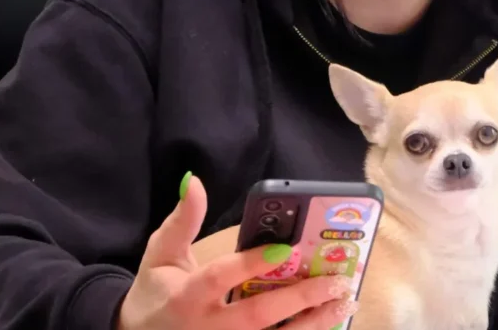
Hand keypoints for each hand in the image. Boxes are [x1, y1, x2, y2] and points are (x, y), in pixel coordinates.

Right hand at [115, 172, 357, 329]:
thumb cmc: (155, 293)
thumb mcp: (160, 255)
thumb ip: (181, 221)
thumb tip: (193, 181)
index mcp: (186, 296)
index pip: (220, 277)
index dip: (250, 264)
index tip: (284, 249)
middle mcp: (207, 328)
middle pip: (256, 317)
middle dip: (298, 299)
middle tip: (334, 280)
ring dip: (311, 324)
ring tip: (342, 303)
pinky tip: (327, 324)